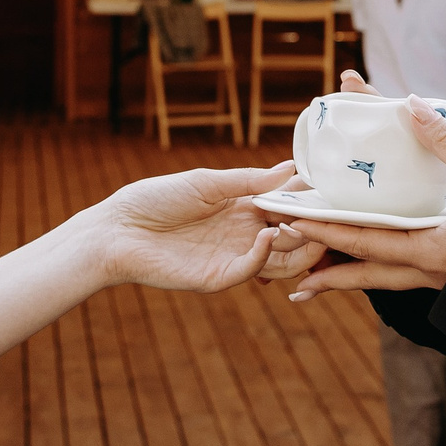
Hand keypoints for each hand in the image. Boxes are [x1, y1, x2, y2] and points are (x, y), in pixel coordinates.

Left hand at [93, 162, 324, 294]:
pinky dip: (267, 254)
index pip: (288, 205)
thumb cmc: (154, 199)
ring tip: (297, 223)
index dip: (308, 199)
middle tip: (322, 211)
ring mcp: (233, 257)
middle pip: (294, 236)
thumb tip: (290, 168)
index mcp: (243, 207)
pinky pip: (253, 270)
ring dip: (296, 242)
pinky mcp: (218, 277)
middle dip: (312, 224)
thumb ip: (248, 180)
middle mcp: (244, 234)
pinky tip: (269, 233)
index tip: (329, 188)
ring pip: (282, 260)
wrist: (117, 230)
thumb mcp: (206, 182)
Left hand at [281, 95, 445, 302]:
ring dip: (344, 278)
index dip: (325, 231)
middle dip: (323, 267)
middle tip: (286, 258)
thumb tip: (412, 102)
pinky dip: (373, 273)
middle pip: (363, 273)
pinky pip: (399, 278)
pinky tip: (364, 265)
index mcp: (431, 251)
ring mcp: (438, 279)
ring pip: (380, 282)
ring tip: (309, 281)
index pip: (364, 241)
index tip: (293, 220)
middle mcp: (428, 272)